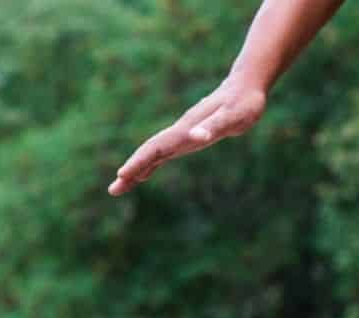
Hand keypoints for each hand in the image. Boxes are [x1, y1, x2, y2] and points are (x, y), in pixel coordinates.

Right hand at [108, 75, 266, 195]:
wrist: (245, 86)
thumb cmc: (243, 103)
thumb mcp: (233, 117)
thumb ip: (214, 125)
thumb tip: (196, 136)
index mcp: (186, 130)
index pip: (156, 147)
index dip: (139, 161)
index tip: (122, 175)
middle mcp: (180, 133)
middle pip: (149, 152)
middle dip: (131, 170)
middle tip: (113, 190)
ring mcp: (182, 135)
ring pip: (153, 154)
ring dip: (136, 170)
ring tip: (119, 187)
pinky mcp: (188, 138)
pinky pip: (163, 154)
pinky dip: (150, 165)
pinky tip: (143, 176)